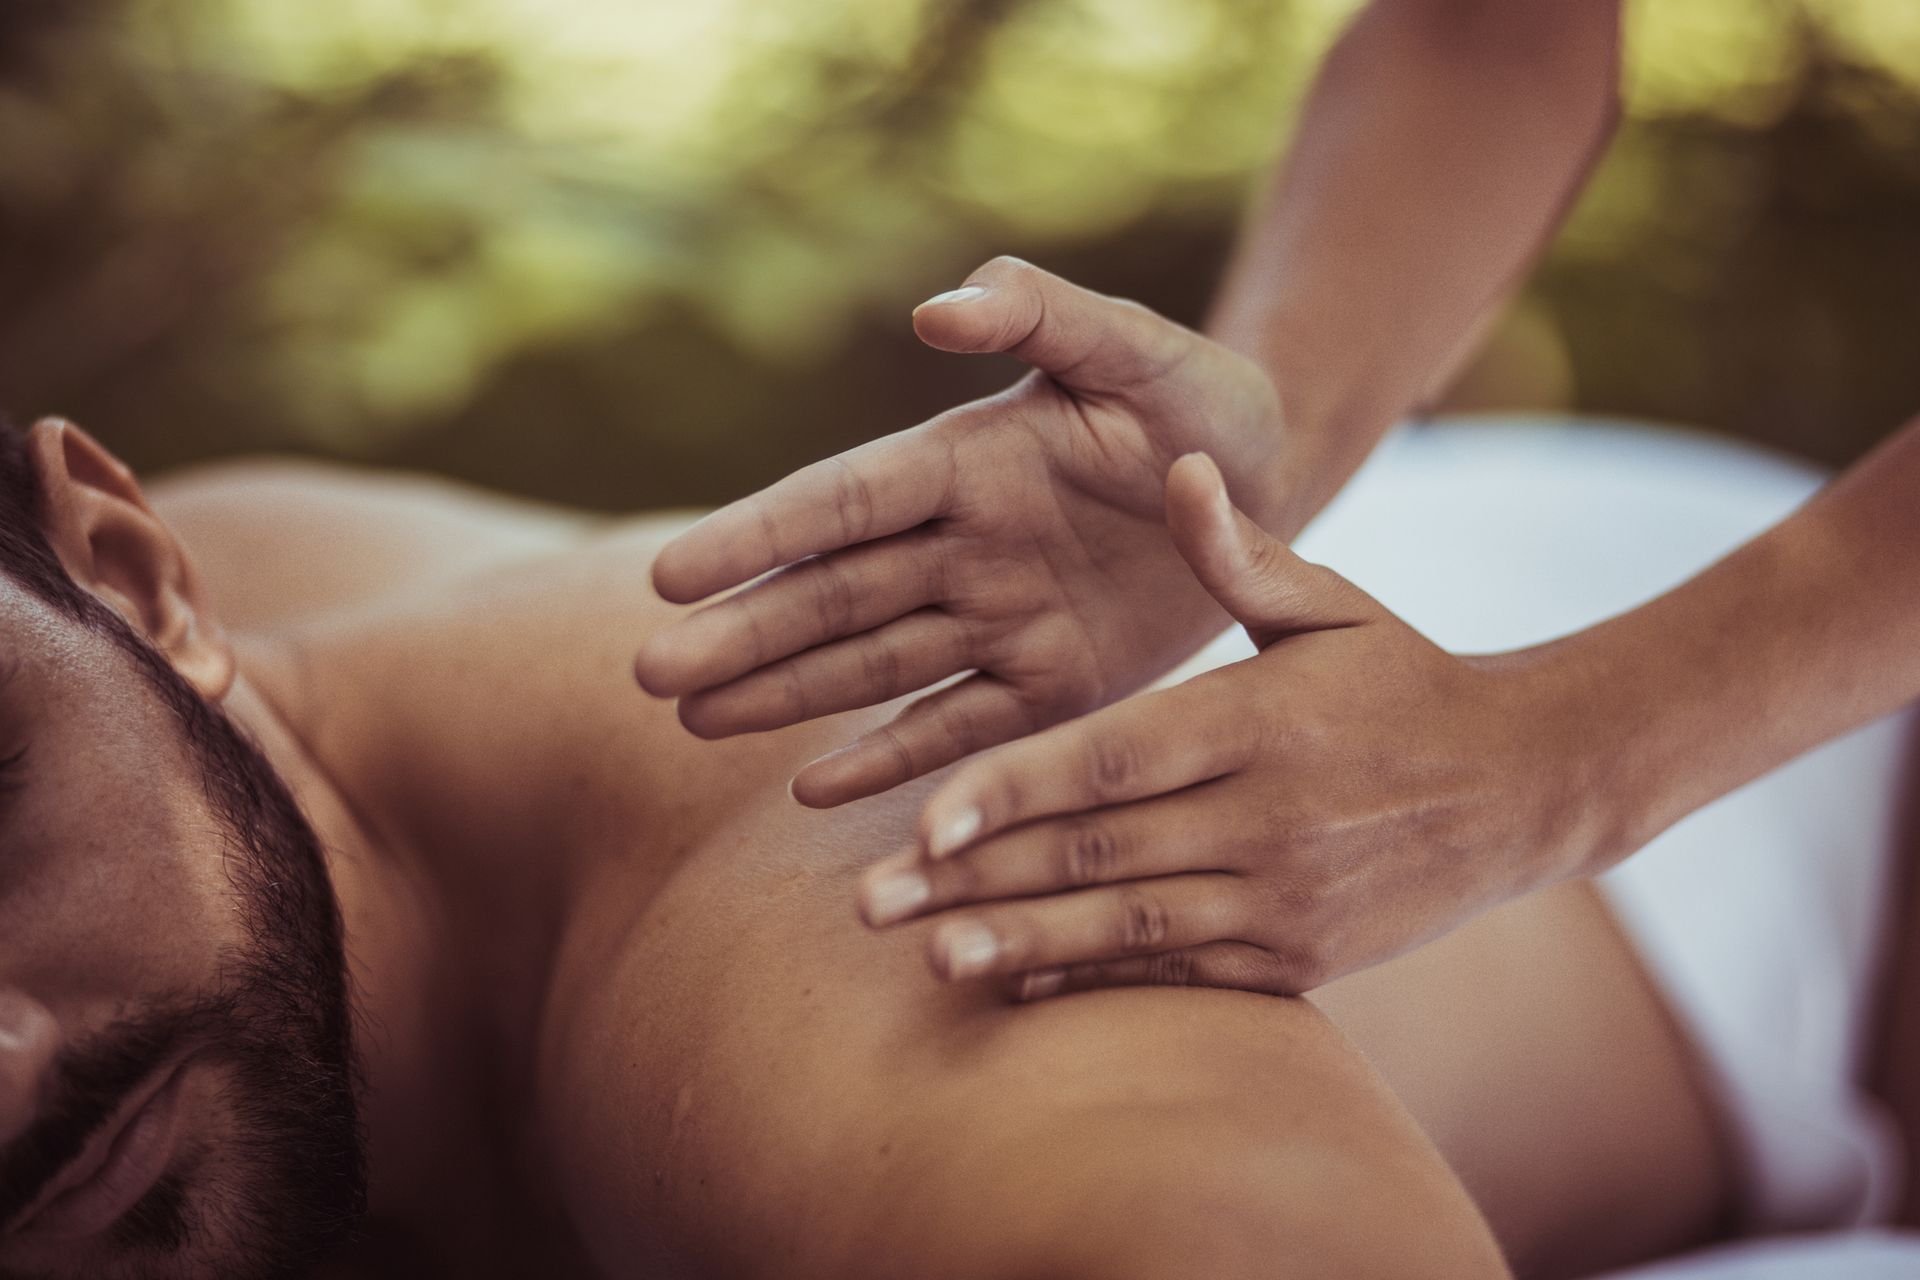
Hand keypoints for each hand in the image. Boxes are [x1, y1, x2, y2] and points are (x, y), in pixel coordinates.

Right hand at [633, 257, 1287, 807]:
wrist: (1267, 481)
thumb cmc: (1198, 397)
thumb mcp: (1133, 346)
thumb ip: (1041, 314)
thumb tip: (936, 310)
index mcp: (963, 461)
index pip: (840, 505)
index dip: (758, 539)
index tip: (669, 575)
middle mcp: (960, 545)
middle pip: (833, 598)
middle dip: (745, 636)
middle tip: (651, 676)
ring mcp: (997, 619)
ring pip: (871, 666)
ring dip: (784, 697)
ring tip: (694, 722)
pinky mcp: (1047, 684)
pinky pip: (957, 727)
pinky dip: (891, 760)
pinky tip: (812, 788)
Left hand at [856, 453, 1613, 996]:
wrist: (1521, 787)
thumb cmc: (1400, 680)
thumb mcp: (1330, 604)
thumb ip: (1237, 552)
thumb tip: (1176, 463)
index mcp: (1256, 720)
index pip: (1113, 760)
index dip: (1015, 792)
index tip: (924, 817)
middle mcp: (1263, 817)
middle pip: (1096, 854)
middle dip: (976, 881)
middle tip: (867, 900)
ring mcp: (1281, 897)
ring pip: (1126, 930)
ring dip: (1019, 944)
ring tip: (924, 956)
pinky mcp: (1296, 958)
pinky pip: (1177, 973)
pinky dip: (1094, 982)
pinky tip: (1014, 986)